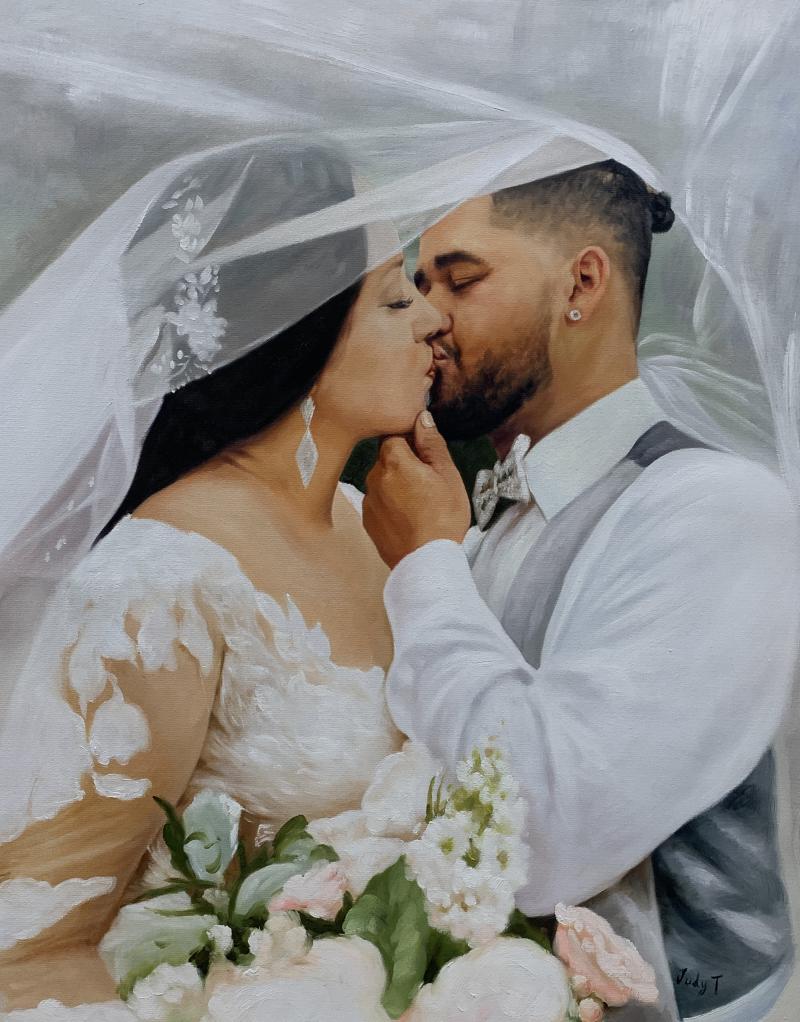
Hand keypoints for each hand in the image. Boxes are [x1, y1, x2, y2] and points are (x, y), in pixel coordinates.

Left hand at [363, 411, 471, 568]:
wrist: (426, 561)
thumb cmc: (443, 516)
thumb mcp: (447, 474)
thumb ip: (431, 443)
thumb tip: (421, 417)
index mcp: (394, 461)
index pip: (393, 435)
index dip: (410, 440)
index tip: (425, 454)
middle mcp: (374, 477)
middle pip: (387, 458)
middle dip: (404, 464)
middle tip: (428, 482)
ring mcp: (368, 501)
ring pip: (383, 481)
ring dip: (397, 485)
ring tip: (420, 504)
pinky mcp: (368, 521)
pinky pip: (379, 503)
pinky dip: (391, 505)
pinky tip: (409, 518)